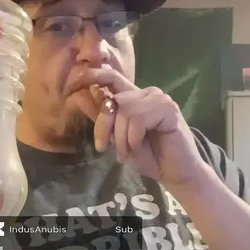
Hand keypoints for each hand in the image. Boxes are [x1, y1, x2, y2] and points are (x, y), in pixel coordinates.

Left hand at [67, 67, 206, 187]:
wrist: (176, 173)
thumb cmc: (150, 157)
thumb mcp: (118, 138)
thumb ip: (102, 118)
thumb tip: (78, 95)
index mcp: (134, 97)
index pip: (112, 78)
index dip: (93, 75)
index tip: (73, 81)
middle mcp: (146, 93)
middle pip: (113, 100)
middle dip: (104, 127)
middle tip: (104, 148)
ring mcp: (159, 98)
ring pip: (125, 110)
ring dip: (122, 138)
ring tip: (127, 154)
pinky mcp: (168, 108)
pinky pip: (138, 120)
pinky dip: (133, 138)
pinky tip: (139, 148)